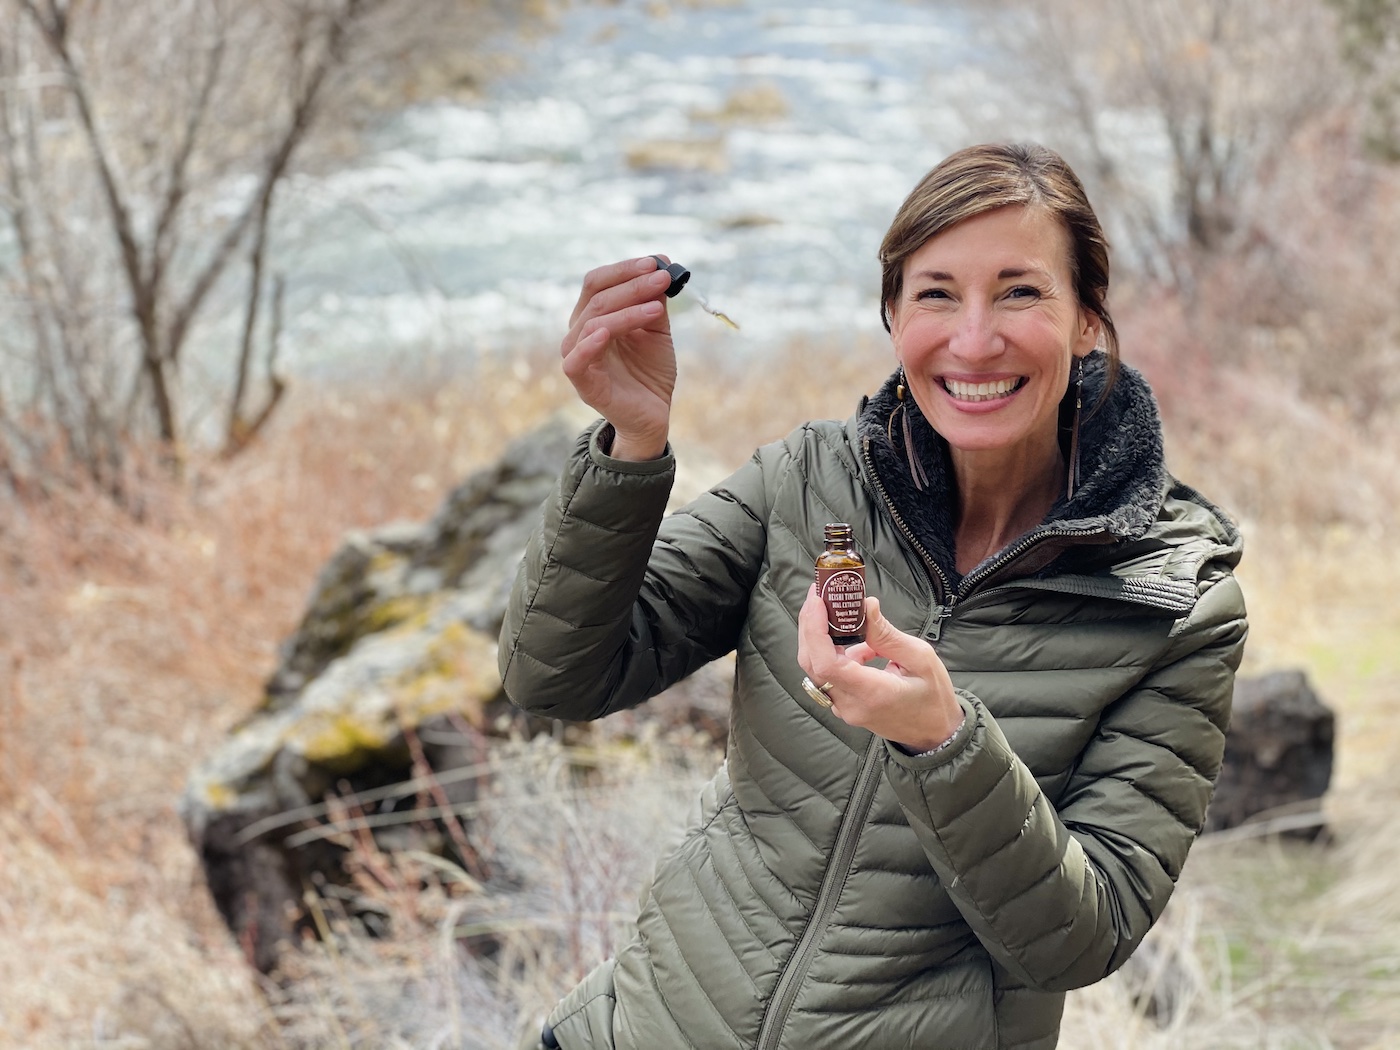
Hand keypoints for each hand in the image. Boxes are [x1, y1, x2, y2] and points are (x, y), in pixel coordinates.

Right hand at [561, 256, 677, 459]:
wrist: (653, 414)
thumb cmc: (649, 371)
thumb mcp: (657, 330)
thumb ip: (654, 301)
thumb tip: (662, 265)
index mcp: (593, 316)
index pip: (598, 282)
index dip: (625, 269)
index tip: (656, 262)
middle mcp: (580, 332)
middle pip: (596, 297)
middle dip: (631, 284)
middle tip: (661, 278)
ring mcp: (578, 357)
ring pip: (592, 322)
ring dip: (626, 310)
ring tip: (657, 308)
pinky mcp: (582, 383)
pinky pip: (576, 359)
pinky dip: (589, 344)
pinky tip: (608, 333)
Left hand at [797, 587, 963, 751]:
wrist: (935, 733)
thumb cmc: (933, 697)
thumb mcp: (920, 658)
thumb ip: (887, 634)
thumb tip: (864, 606)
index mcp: (873, 693)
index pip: (827, 664)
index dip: (814, 630)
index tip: (816, 601)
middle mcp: (851, 704)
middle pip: (812, 663)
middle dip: (809, 625)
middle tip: (817, 594)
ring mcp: (844, 709)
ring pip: (816, 668)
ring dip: (817, 636)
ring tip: (829, 606)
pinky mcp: (843, 705)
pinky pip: (827, 675)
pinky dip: (830, 650)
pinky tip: (850, 636)